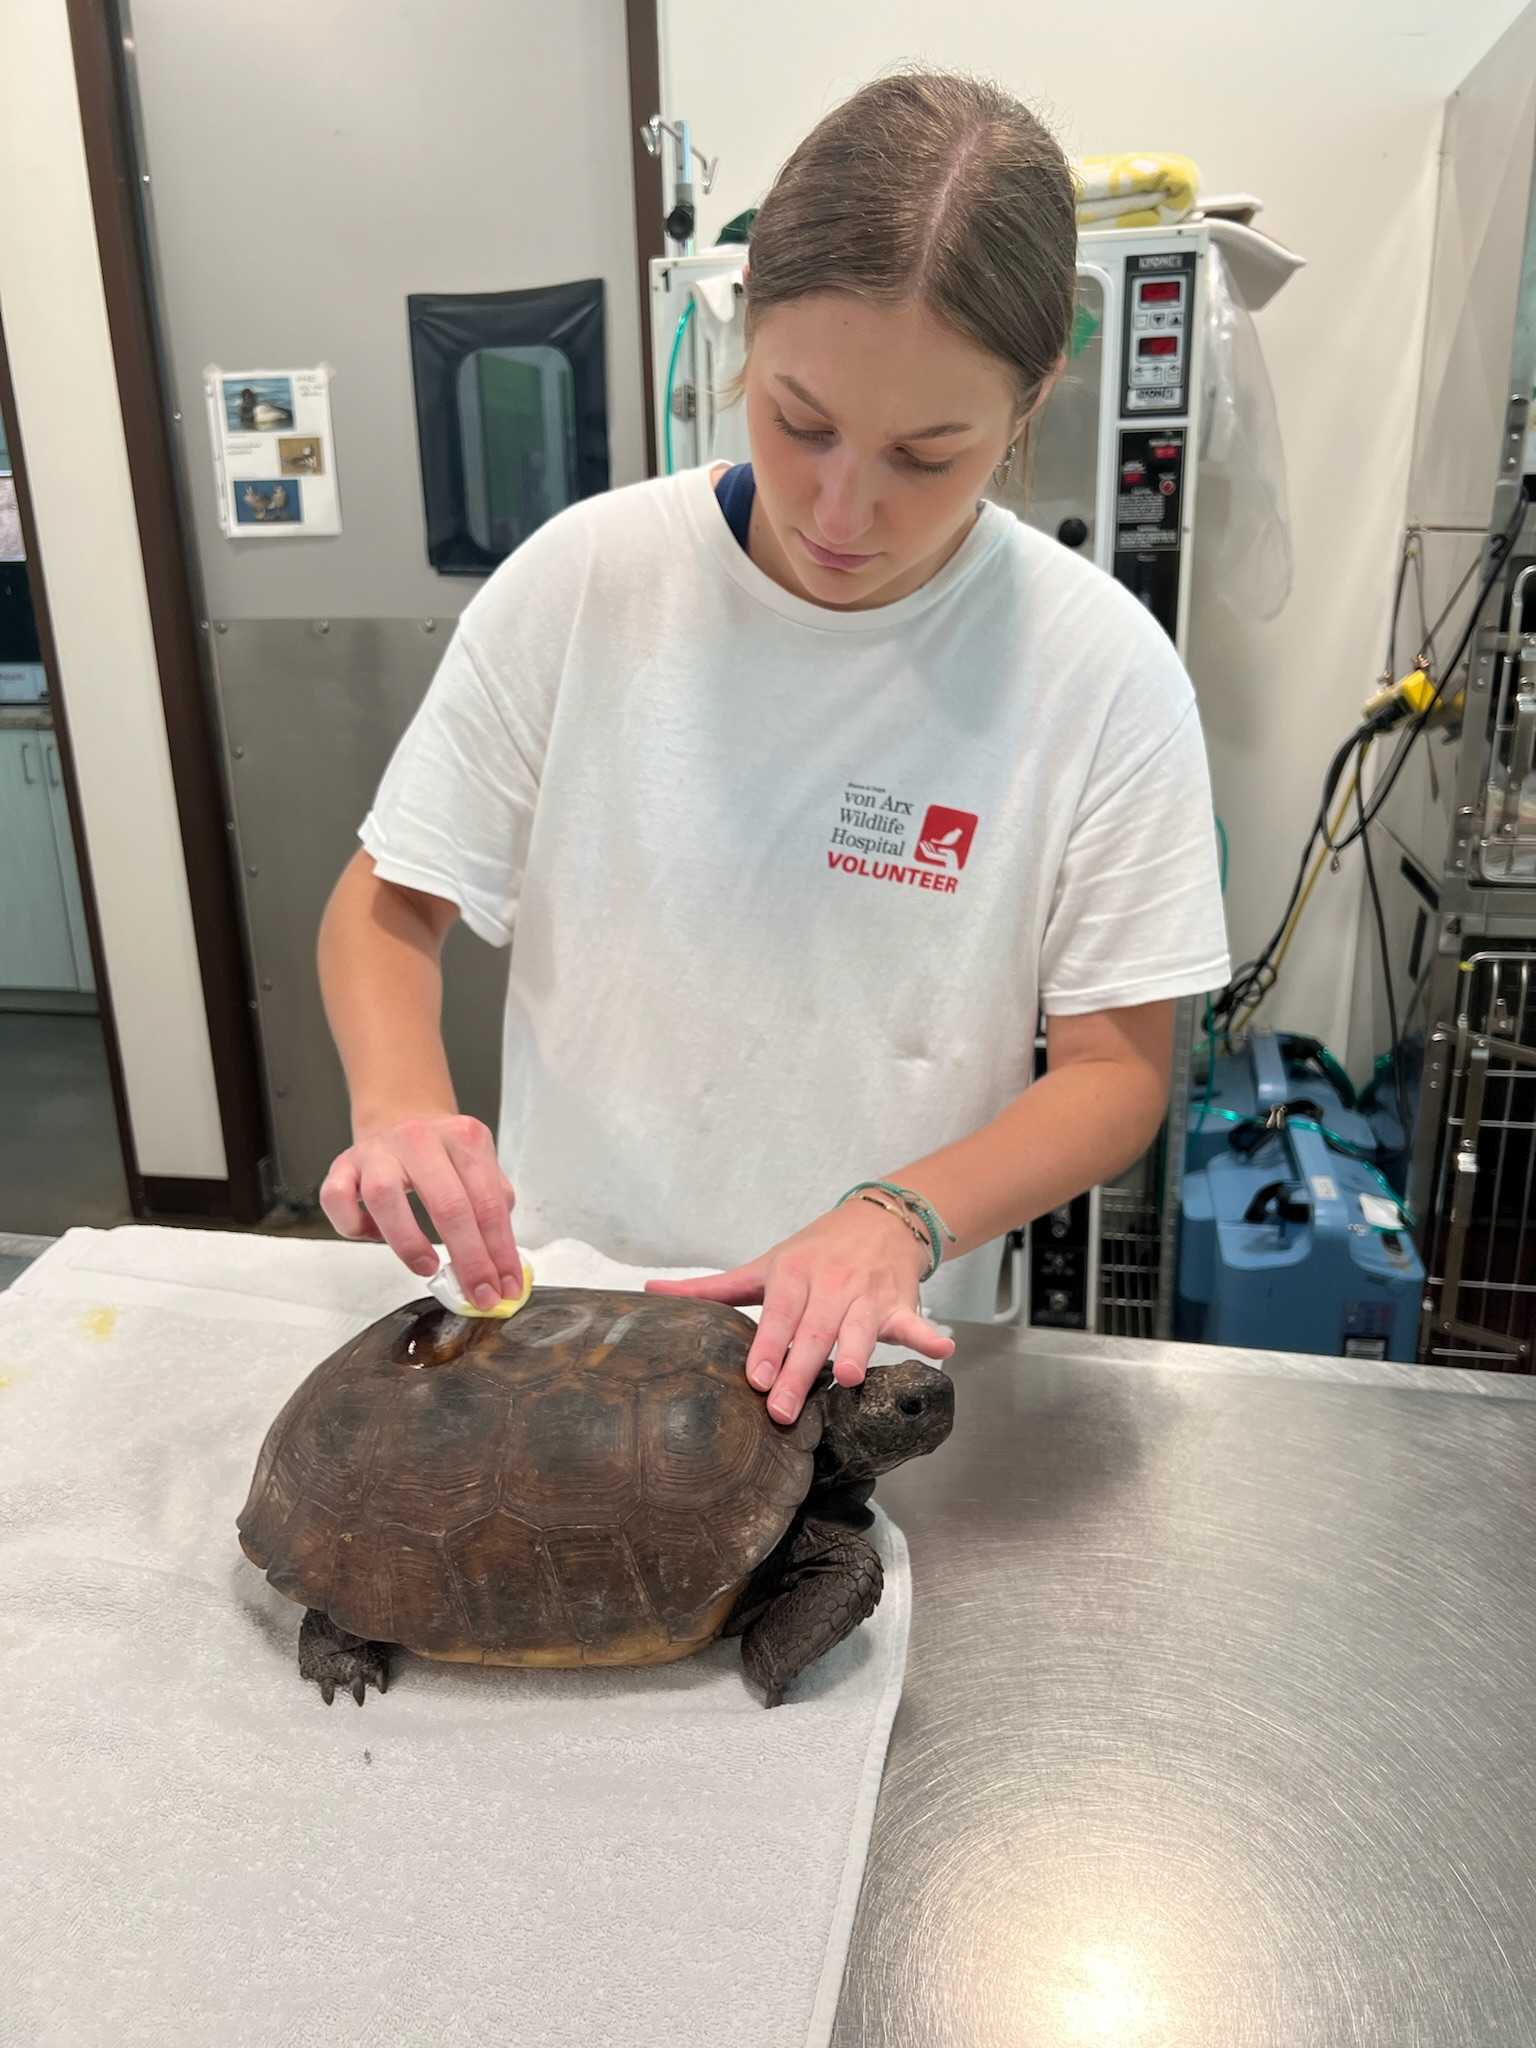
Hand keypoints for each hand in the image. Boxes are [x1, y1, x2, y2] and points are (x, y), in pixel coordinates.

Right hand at [319, 1113, 521, 1310]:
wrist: (401, 1116)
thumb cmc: (442, 1153)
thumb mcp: (479, 1165)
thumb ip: (495, 1207)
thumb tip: (505, 1265)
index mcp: (463, 1137)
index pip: (489, 1202)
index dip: (500, 1251)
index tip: (505, 1286)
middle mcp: (419, 1139)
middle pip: (448, 1204)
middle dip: (469, 1260)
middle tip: (478, 1293)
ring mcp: (377, 1151)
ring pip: (384, 1196)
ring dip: (409, 1242)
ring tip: (428, 1267)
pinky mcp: (343, 1165)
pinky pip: (337, 1199)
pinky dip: (354, 1225)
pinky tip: (375, 1235)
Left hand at [647, 1202, 954, 1423]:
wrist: (878, 1218)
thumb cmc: (813, 1252)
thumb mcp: (764, 1266)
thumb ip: (711, 1289)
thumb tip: (648, 1292)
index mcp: (792, 1277)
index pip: (776, 1316)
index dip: (766, 1347)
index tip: (754, 1378)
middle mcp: (829, 1285)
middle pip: (813, 1332)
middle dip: (799, 1370)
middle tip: (784, 1410)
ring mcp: (866, 1294)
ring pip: (860, 1327)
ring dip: (858, 1348)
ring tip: (851, 1376)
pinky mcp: (899, 1302)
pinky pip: (915, 1320)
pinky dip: (928, 1335)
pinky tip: (940, 1349)